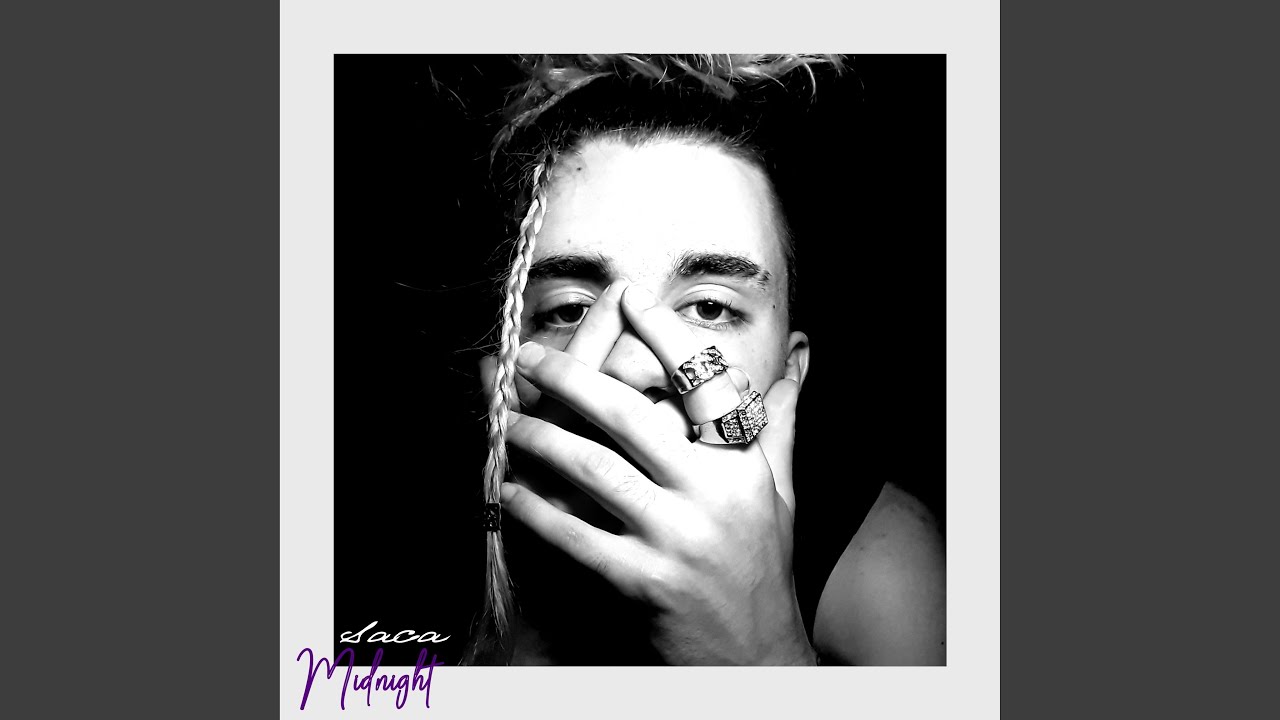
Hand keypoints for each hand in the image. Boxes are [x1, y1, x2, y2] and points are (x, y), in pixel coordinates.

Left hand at [499, 284, 813, 664]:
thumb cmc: (761, 566)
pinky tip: (507, 490)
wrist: (755, 659)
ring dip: (539, 438)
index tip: (627, 297)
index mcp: (741, 466)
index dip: (663, 335)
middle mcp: (711, 496)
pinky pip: (574, 534)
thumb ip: (779, 421)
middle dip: (571, 378)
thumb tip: (800, 356)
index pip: (702, 382)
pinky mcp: (641, 582)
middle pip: (630, 417)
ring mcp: (675, 540)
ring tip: (505, 418)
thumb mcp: (778, 491)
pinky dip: (535, 509)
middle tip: (528, 354)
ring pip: (593, 469)